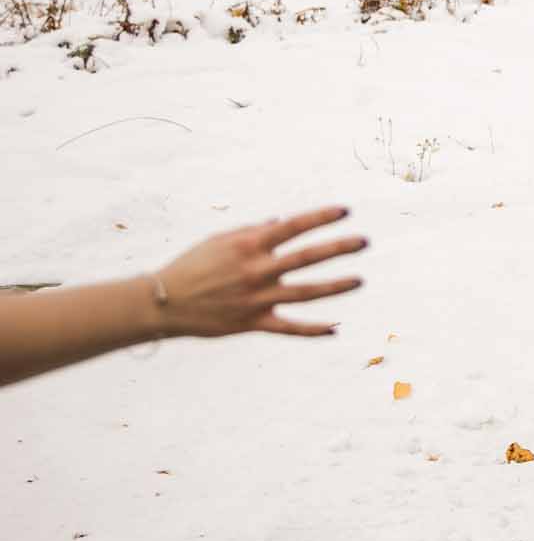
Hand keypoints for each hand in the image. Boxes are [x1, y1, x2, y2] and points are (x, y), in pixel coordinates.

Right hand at [154, 206, 366, 338]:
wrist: (161, 302)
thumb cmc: (192, 265)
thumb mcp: (220, 240)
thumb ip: (253, 231)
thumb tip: (282, 222)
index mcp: (249, 246)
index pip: (293, 226)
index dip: (321, 217)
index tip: (346, 210)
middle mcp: (256, 271)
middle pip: (306, 258)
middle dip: (338, 248)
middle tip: (365, 241)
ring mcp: (256, 299)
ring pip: (304, 293)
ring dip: (335, 287)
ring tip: (360, 280)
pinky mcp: (251, 323)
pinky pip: (288, 328)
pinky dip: (312, 330)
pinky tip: (335, 328)